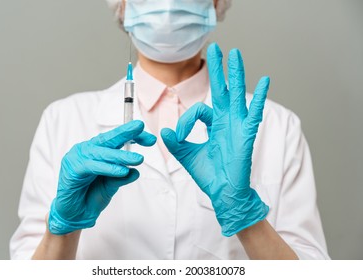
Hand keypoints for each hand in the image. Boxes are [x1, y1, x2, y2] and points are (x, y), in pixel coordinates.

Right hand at [49, 120, 155, 234]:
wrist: (74, 214)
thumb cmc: (90, 196)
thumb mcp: (111, 185)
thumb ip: (122, 177)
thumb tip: (136, 172)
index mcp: (97, 150)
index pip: (116, 139)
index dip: (133, 136)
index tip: (150, 139)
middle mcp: (87, 150)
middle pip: (108, 139)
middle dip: (125, 132)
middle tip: (140, 126)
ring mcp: (77, 158)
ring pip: (102, 153)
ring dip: (121, 156)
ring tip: (138, 159)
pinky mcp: (72, 169)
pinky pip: (92, 166)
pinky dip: (108, 168)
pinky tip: (121, 170)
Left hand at [161, 43, 269, 235]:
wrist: (222, 193)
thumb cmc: (210, 176)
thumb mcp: (187, 156)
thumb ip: (176, 143)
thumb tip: (163, 130)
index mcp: (214, 125)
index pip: (199, 110)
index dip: (184, 120)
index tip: (176, 135)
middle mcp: (226, 121)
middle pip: (222, 89)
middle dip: (218, 69)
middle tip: (215, 48)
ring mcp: (238, 126)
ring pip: (237, 94)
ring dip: (236, 74)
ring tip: (235, 54)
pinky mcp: (246, 134)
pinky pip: (254, 113)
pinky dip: (260, 97)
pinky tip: (264, 81)